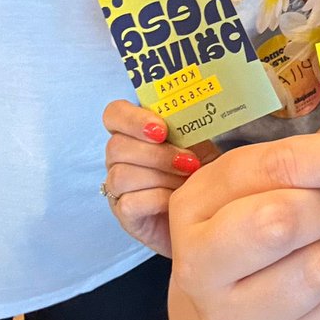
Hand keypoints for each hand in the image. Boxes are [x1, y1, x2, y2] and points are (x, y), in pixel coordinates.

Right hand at [103, 99, 219, 256]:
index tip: (162, 130)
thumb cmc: (199, 171)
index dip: (133, 119)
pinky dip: (157, 198)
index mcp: (134, 131)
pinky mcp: (123, 213)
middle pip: (117, 146)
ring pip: (122, 174)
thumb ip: (189, 126)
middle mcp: (119, 157)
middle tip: (189, 162)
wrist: (205, 214)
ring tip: (187, 179)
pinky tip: (175, 199)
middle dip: (158, 154)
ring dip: (160, 175)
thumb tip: (198, 106)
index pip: (114, 113)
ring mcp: (117, 186)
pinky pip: (129, 202)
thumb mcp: (198, 142)